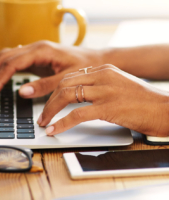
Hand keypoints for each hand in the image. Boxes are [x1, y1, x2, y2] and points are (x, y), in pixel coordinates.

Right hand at [0, 41, 102, 99]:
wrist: (96, 59)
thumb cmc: (85, 67)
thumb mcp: (67, 79)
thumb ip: (45, 86)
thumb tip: (22, 92)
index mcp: (41, 50)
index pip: (12, 63)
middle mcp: (34, 47)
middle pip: (3, 57)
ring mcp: (33, 50)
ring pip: (5, 56)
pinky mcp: (34, 56)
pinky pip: (12, 59)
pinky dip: (0, 67)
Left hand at [39, 64, 168, 136]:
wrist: (167, 109)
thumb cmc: (144, 101)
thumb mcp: (119, 85)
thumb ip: (100, 85)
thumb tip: (80, 96)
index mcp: (104, 69)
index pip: (71, 76)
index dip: (55, 90)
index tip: (48, 101)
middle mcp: (102, 75)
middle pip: (64, 84)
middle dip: (49, 100)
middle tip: (43, 114)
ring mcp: (105, 90)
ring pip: (67, 95)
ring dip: (51, 110)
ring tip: (44, 122)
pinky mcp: (109, 107)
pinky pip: (77, 114)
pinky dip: (62, 123)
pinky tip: (54, 130)